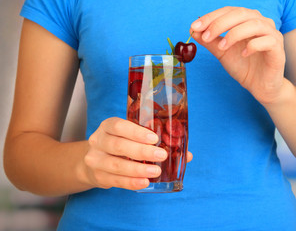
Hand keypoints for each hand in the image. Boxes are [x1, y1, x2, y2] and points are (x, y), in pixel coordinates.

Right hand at [78, 117, 192, 190]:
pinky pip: (115, 180)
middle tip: (161, 155)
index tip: (154, 138)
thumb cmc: (122, 145)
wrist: (96, 161)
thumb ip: (156, 143)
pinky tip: (144, 182)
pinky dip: (131, 182)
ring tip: (155, 172)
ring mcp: (96, 159)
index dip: (136, 132)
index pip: (118, 126)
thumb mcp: (132, 138)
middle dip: (141, 152)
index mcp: (108, 126)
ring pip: (116, 165)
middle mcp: (98, 141)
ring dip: (138, 169)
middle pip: (118, 146)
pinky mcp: (98, 176)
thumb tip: (186, 155)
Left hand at [190, 6, 285, 103]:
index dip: (211, 17)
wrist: (260, 86)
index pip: (228, 11)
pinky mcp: (278, 49)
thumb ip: (210, 41)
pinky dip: (253, 45)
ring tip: (222, 47)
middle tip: (205, 36)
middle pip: (240, 14)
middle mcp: (261, 23)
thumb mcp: (222, 53)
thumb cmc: (243, 66)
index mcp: (247, 20)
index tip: (194, 27)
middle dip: (220, 24)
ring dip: (234, 34)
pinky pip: (267, 41)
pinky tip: (243, 54)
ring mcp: (272, 35)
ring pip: (254, 24)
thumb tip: (193, 30)